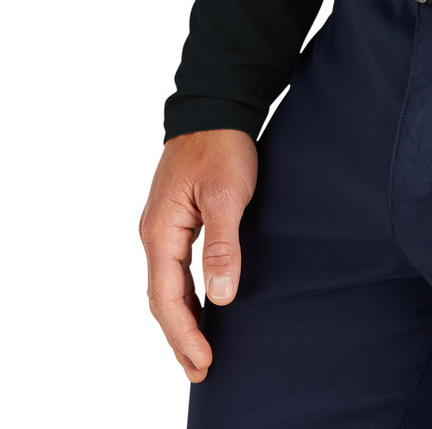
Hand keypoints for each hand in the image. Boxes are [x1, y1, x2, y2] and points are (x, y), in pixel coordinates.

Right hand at [139, 128, 257, 382]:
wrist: (215, 107)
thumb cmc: (222, 147)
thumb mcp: (228, 194)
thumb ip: (222, 245)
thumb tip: (220, 297)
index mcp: (161, 230)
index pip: (166, 297)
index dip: (184, 333)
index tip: (203, 361)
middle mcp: (154, 233)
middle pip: (160, 299)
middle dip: (179, 337)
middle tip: (201, 371)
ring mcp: (162, 227)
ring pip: (165, 286)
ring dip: (180, 320)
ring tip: (198, 352)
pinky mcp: (175, 220)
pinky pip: (173, 270)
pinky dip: (183, 296)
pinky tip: (199, 307)